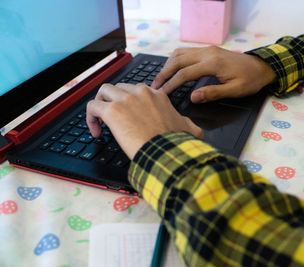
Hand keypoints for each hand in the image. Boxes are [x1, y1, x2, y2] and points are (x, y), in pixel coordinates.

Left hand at [86, 83, 202, 159]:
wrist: (167, 152)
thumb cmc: (176, 143)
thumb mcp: (189, 129)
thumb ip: (189, 125)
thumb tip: (194, 128)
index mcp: (157, 96)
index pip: (138, 90)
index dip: (131, 103)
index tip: (130, 117)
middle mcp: (141, 93)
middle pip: (120, 87)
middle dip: (114, 100)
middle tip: (114, 117)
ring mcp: (126, 100)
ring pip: (104, 91)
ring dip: (100, 103)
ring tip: (101, 120)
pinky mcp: (113, 111)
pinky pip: (92, 106)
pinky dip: (90, 118)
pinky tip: (96, 132)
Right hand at [151, 46, 276, 102]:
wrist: (261, 67)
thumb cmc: (250, 80)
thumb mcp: (234, 91)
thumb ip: (213, 93)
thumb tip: (193, 97)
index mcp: (213, 63)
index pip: (185, 73)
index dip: (171, 84)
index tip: (162, 93)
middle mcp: (207, 53)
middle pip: (178, 60)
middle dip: (164, 73)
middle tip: (154, 86)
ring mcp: (207, 49)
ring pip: (180, 53)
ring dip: (167, 65)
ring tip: (160, 78)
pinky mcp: (208, 50)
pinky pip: (186, 51)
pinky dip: (175, 59)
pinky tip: (171, 68)